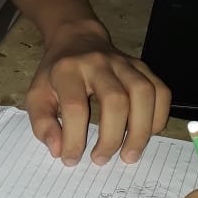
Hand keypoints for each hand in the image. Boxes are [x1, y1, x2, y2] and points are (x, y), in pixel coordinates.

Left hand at [24, 18, 170, 164]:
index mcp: (68, 70)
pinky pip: (160, 90)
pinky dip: (159, 116)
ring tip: (130, 153)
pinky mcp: (142, 66)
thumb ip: (42, 123)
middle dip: (112, 137)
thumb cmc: (57, 73)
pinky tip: (146, 132)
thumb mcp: (36, 94)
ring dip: (140, 130)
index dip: (74, 139)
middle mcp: (98, 63)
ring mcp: (124, 63)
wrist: (77, 39)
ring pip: (144, 93)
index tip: (71, 159)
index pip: (75, 107)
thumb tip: (58, 149)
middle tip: (101, 159)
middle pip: (115, 100)